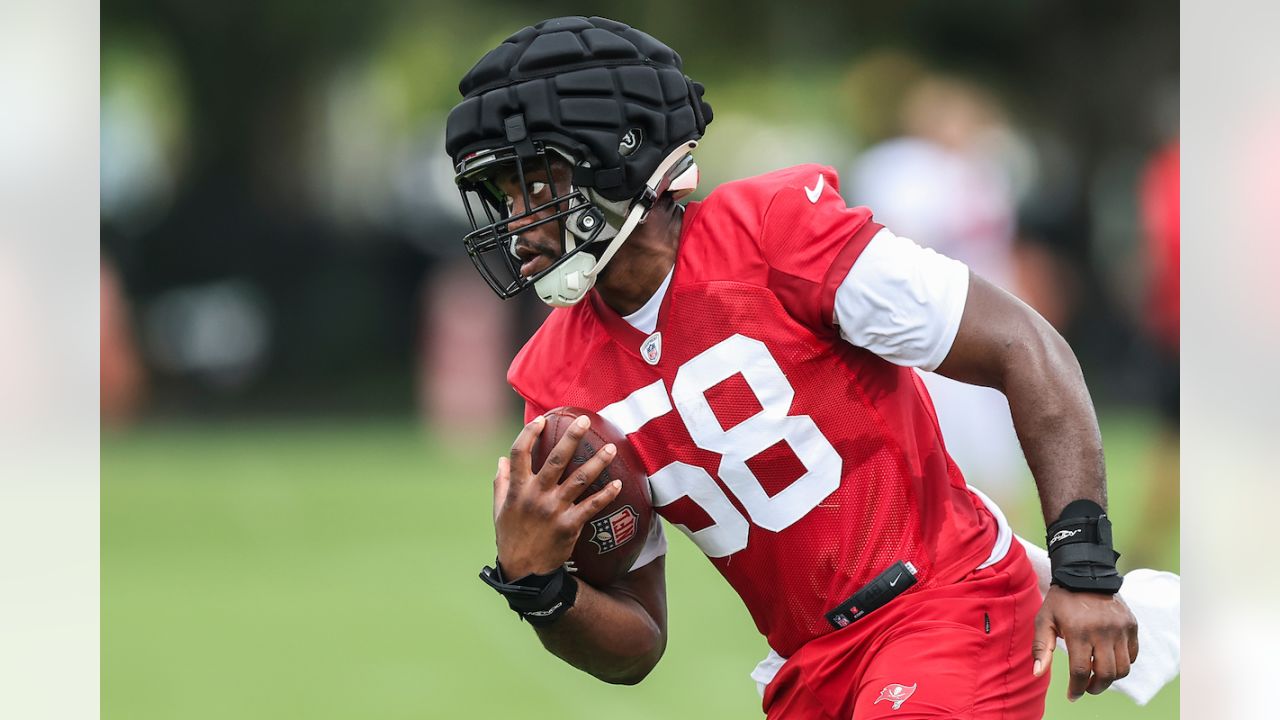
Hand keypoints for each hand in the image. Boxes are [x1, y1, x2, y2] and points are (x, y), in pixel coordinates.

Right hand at [492, 414, 622, 578]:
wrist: (524, 573)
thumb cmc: (511, 538)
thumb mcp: (499, 510)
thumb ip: (501, 483)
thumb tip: (500, 460)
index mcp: (517, 489)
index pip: (519, 453)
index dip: (529, 434)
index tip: (542, 420)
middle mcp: (535, 496)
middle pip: (555, 459)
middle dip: (571, 437)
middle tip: (584, 420)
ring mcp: (553, 510)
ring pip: (579, 479)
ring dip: (597, 462)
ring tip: (611, 447)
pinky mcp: (569, 526)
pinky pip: (591, 506)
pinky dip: (606, 495)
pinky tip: (618, 484)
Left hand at [1032, 585, 1138, 700]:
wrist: (1085, 574)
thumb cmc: (1061, 601)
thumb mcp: (1044, 620)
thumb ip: (1041, 648)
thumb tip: (1037, 674)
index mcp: (1078, 631)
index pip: (1081, 671)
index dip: (1076, 688)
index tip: (1072, 696)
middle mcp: (1103, 631)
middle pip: (1106, 674)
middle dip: (1095, 688)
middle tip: (1085, 688)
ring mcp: (1120, 628)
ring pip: (1123, 668)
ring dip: (1110, 679)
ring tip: (1097, 677)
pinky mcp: (1132, 625)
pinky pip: (1132, 655)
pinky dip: (1122, 664)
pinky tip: (1108, 660)